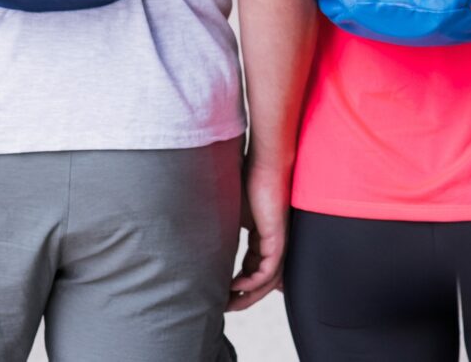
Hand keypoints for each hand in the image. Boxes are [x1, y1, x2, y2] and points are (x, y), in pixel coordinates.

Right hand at [229, 155, 291, 310]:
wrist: (264, 162)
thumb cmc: (246, 180)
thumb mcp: (228, 212)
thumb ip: (219, 229)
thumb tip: (193, 239)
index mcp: (261, 236)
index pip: (252, 269)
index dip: (236, 285)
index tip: (218, 293)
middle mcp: (272, 242)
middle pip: (262, 280)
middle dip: (243, 298)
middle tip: (223, 307)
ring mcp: (277, 240)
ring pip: (268, 279)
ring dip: (248, 295)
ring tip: (227, 303)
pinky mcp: (278, 237)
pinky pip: (269, 269)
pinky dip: (253, 282)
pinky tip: (235, 286)